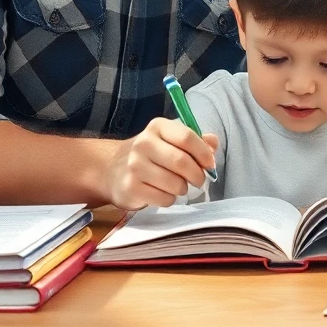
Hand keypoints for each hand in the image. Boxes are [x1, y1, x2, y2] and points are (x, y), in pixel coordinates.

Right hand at [101, 118, 218, 209]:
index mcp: (158, 127)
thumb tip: (213, 143)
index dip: (203, 153)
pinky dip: (171, 199)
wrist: (113, 168)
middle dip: (197, 175)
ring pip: (175, 183)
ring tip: (179, 185)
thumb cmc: (152, 154)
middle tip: (199, 180)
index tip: (210, 164)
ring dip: (184, 188)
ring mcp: (135, 166)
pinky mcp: (131, 188)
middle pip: (182, 161)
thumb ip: (195, 140)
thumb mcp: (171, 140)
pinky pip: (164, 198)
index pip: (186, 137)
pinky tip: (163, 193)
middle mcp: (143, 143)